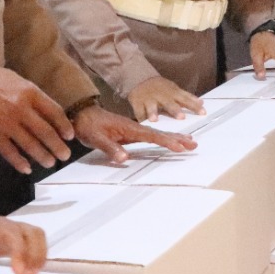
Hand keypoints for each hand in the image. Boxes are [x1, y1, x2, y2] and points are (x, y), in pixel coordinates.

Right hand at [0, 58, 73, 174]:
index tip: (70, 135)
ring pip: (30, 145)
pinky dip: (19, 162)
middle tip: (65, 156)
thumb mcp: (14, 79)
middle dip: (57, 146)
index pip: (54, 111)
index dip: (64, 125)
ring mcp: (7, 124)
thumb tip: (44, 108)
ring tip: (50, 163)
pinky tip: (26, 169)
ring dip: (43, 156)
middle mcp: (21, 109)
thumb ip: (29, 93)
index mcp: (29, 92)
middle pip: (45, 132)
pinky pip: (10, 153)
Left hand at [0, 213, 46, 273]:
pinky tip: (30, 271)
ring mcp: (7, 232)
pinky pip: (31, 243)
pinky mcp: (9, 241)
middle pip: (30, 231)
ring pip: (35, 235)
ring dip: (39, 255)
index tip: (20, 273)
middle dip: (35, 254)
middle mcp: (1, 225)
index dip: (20, 251)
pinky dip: (36, 256)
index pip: (11, 233)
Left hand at [71, 103, 196, 164]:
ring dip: (173, 138)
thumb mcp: (96, 138)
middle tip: (193, 144)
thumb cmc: (88, 126)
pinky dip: (162, 138)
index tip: (179, 146)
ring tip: (189, 142)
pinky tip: (167, 141)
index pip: (152, 136)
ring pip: (157, 134)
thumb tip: (124, 159)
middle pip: (160, 133)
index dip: (166, 141)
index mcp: (129, 128)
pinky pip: (150, 136)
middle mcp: (134, 128)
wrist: (81, 114)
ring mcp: (133, 130)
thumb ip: (110, 148)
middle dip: (177, 139)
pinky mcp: (130, 133)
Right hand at [128, 76, 205, 120]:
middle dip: (175, 110)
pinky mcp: (137, 102)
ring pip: (151, 107)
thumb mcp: (175, 90)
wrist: (141, 78)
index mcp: (173, 93)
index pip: (186, 100)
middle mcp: (162, 96)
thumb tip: (202, 103)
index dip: (194, 106)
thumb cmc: (161, 88)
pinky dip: (140, 116)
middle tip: (181, 117)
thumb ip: (187, 97)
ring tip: (154, 120)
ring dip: (153, 112)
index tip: (203, 113)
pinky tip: (141, 122)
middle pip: (169, 104)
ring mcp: (149, 99)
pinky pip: (138, 110)